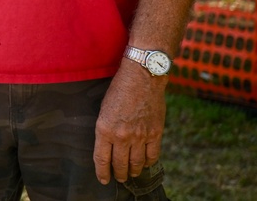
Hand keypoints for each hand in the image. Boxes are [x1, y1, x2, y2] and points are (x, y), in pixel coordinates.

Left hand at [93, 60, 166, 184]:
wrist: (141, 77)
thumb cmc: (119, 89)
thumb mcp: (103, 109)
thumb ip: (105, 129)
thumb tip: (107, 146)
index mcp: (104, 129)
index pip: (102, 159)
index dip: (102, 172)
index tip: (103, 179)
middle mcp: (122, 136)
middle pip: (119, 165)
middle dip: (118, 174)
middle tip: (118, 178)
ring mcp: (140, 136)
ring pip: (136, 164)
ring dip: (132, 171)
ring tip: (130, 173)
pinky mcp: (155, 133)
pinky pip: (152, 156)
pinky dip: (147, 162)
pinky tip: (144, 163)